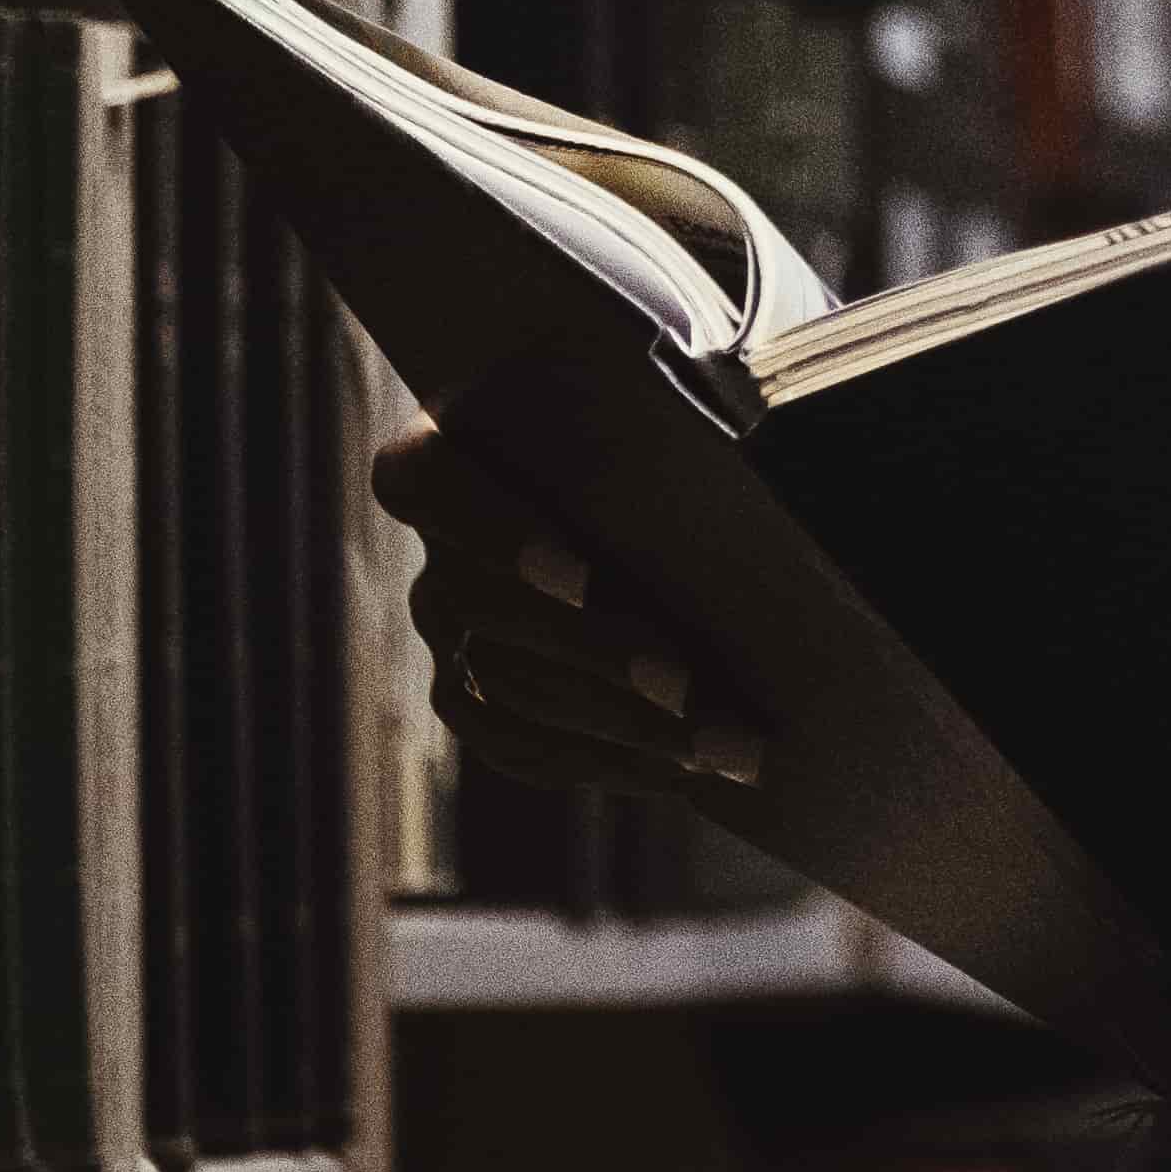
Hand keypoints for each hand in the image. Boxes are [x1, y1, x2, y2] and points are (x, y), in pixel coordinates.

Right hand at [373, 419, 781, 818]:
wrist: (640, 485)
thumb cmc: (644, 423)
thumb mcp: (645, 399)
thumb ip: (664, 404)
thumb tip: (739, 425)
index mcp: (443, 451)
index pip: (431, 484)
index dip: (498, 533)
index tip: (581, 576)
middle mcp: (434, 551)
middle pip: (488, 610)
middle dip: (596, 655)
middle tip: (684, 687)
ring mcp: (449, 634)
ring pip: (513, 691)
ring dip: (623, 727)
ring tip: (722, 747)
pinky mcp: (473, 699)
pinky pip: (522, 746)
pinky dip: (607, 762)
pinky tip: (685, 772)